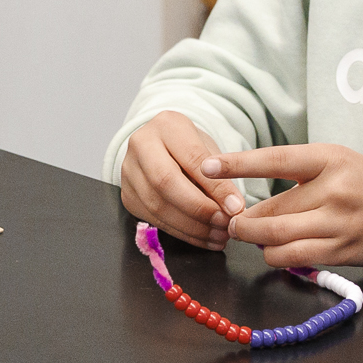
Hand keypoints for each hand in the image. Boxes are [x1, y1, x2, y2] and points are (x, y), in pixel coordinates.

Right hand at [119, 111, 246, 250]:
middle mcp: (140, 144)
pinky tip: (202, 238)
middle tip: (224, 223)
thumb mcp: (209, 150)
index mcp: (166, 125)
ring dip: (192, 226)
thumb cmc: (190, 149)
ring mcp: (128, 171)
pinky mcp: (127, 196)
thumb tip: (233, 208)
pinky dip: (182, 233)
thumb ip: (221, 175)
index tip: (235, 207)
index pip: (191, 157)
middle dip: (199, 208)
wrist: (163, 148)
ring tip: (218, 235)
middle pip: (166, 182)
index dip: (215, 186)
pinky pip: (154, 220)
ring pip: (157, 205)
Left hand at [205, 144, 362, 269]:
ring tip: (247, 234)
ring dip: (255, 239)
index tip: (208, 165)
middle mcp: (337, 190)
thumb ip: (305, 179)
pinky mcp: (346, 253)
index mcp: (334, 158)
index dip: (238, 164)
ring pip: (278, 238)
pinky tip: (274, 250)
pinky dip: (277, 256)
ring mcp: (342, 225)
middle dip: (244, 217)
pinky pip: (297, 259)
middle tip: (230, 218)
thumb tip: (258, 201)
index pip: (276, 160)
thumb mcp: (345, 164)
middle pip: (272, 208)